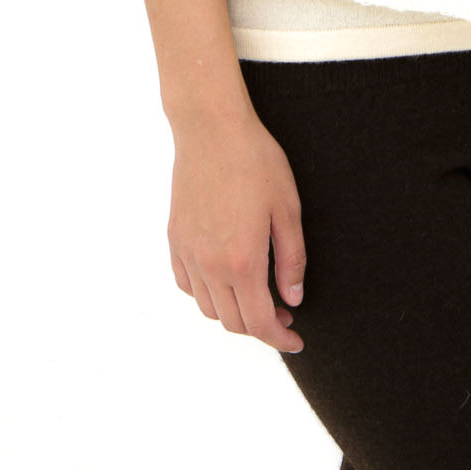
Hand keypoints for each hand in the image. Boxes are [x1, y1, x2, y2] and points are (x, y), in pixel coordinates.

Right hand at [166, 108, 307, 354]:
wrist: (211, 129)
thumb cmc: (255, 161)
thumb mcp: (287, 208)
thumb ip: (291, 259)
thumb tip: (293, 299)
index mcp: (242, 262)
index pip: (259, 322)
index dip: (279, 339)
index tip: (296, 340)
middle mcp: (210, 265)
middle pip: (233, 321)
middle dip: (261, 327)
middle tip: (284, 315)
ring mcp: (188, 253)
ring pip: (208, 308)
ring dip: (233, 314)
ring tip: (256, 298)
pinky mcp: (175, 239)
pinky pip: (187, 285)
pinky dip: (206, 295)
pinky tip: (224, 280)